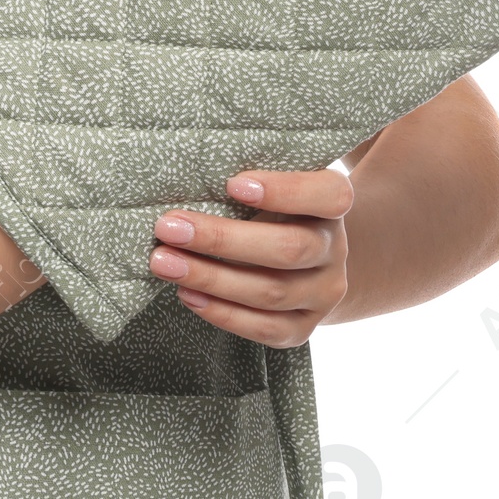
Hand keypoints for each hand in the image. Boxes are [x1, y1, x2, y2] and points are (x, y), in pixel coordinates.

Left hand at [148, 167, 353, 346]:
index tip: (232, 183)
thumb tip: (192, 170)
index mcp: (334, 202)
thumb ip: (252, 169)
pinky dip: (222, 312)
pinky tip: (187, 294)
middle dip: (221, 240)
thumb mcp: (277, 178)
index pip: (327, 195)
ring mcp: (323, 293)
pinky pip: (264, 329)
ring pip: (270, 292)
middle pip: (287, 249)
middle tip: (168, 227)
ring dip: (210, 278)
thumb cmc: (276, 203)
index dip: (284, 191)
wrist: (308, 257)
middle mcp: (334, 250)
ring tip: (164, 262)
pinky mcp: (303, 327)